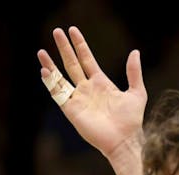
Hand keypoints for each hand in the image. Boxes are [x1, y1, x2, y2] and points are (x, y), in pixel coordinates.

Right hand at [37, 26, 146, 158]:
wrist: (125, 139)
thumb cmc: (132, 120)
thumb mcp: (137, 92)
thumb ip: (134, 72)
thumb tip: (135, 52)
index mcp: (101, 83)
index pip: (87, 59)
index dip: (80, 45)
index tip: (73, 30)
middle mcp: (87, 89)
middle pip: (72, 63)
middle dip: (64, 48)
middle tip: (57, 31)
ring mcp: (78, 98)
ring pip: (60, 77)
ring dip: (50, 64)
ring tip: (41, 51)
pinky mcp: (71, 110)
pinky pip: (58, 94)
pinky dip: (50, 83)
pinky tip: (45, 71)